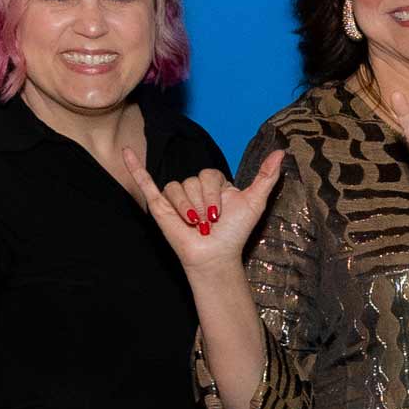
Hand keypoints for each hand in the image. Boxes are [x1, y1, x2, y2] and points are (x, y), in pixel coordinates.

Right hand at [119, 130, 285, 277]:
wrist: (215, 255)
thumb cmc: (235, 232)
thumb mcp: (255, 202)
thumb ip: (267, 177)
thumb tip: (281, 152)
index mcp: (214, 183)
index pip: (209, 175)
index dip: (214, 194)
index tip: (221, 214)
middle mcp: (194, 187)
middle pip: (192, 181)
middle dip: (202, 204)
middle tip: (208, 223)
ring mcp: (176, 195)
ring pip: (177, 188)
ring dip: (187, 210)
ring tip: (194, 225)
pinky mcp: (159, 205)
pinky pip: (145, 181)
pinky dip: (135, 168)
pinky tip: (127, 153)